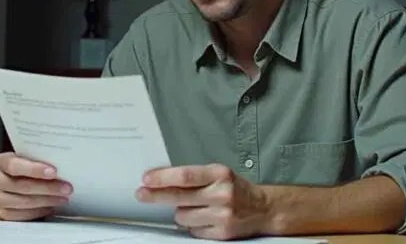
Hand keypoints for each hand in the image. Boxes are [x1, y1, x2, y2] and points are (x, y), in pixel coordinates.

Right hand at [0, 152, 72, 220]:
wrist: (17, 178)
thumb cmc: (27, 166)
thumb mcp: (30, 158)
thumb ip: (39, 159)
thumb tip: (62, 164)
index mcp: (0, 162)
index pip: (15, 166)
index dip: (35, 169)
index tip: (54, 172)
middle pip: (21, 186)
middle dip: (47, 188)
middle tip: (66, 188)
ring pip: (23, 202)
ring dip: (46, 201)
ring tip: (63, 198)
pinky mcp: (3, 213)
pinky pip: (22, 215)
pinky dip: (39, 211)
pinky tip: (51, 207)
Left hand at [136, 163, 269, 240]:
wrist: (263, 209)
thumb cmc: (236, 188)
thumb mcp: (218, 174)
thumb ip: (195, 177)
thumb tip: (163, 180)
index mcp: (220, 174)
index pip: (185, 176)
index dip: (163, 178)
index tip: (147, 179)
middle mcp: (222, 194)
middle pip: (179, 196)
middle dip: (156, 195)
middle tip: (142, 194)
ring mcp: (222, 215)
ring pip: (182, 216)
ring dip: (180, 212)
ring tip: (192, 206)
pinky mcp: (222, 233)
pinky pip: (193, 230)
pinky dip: (192, 224)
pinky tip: (202, 217)